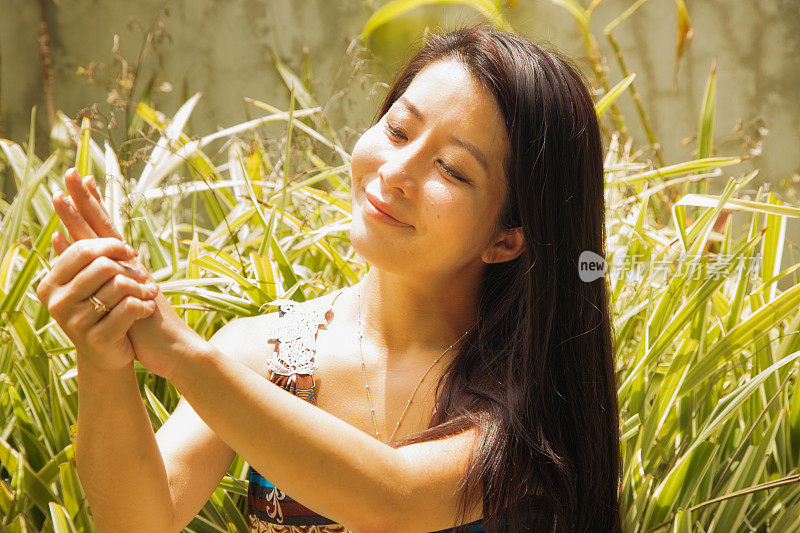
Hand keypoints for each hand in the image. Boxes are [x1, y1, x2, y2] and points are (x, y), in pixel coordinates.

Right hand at [36, 237, 158, 371]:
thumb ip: (83, 257)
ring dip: (142, 288)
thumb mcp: (89, 284)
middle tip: (144, 277)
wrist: (108, 355)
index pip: (82, 250)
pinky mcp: (96, 338)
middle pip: (103, 266)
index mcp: (51, 285)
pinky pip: (129, 307)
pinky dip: (145, 305)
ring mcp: (75, 323)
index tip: (130, 252)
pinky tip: (148, 308)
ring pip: (119, 286)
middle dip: (130, 269)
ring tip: (149, 293)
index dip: (111, 246)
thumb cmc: (102, 311)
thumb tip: (61, 227)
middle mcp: (57, 303)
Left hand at [50, 168, 206, 379]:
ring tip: (63, 192)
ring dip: (79, 216)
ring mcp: (126, 273)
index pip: (107, 230)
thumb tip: (103, 271)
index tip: (84, 182)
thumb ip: (118, 285)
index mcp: (127, 267)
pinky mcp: (125, 287)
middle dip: (86, 199)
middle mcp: (127, 264)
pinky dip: (80, 249)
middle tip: (71, 172)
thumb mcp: (131, 303)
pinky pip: (99, 262)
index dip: (95, 207)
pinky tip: (63, 237)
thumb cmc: (153, 332)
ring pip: (99, 238)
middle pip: (102, 225)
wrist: (175, 350)